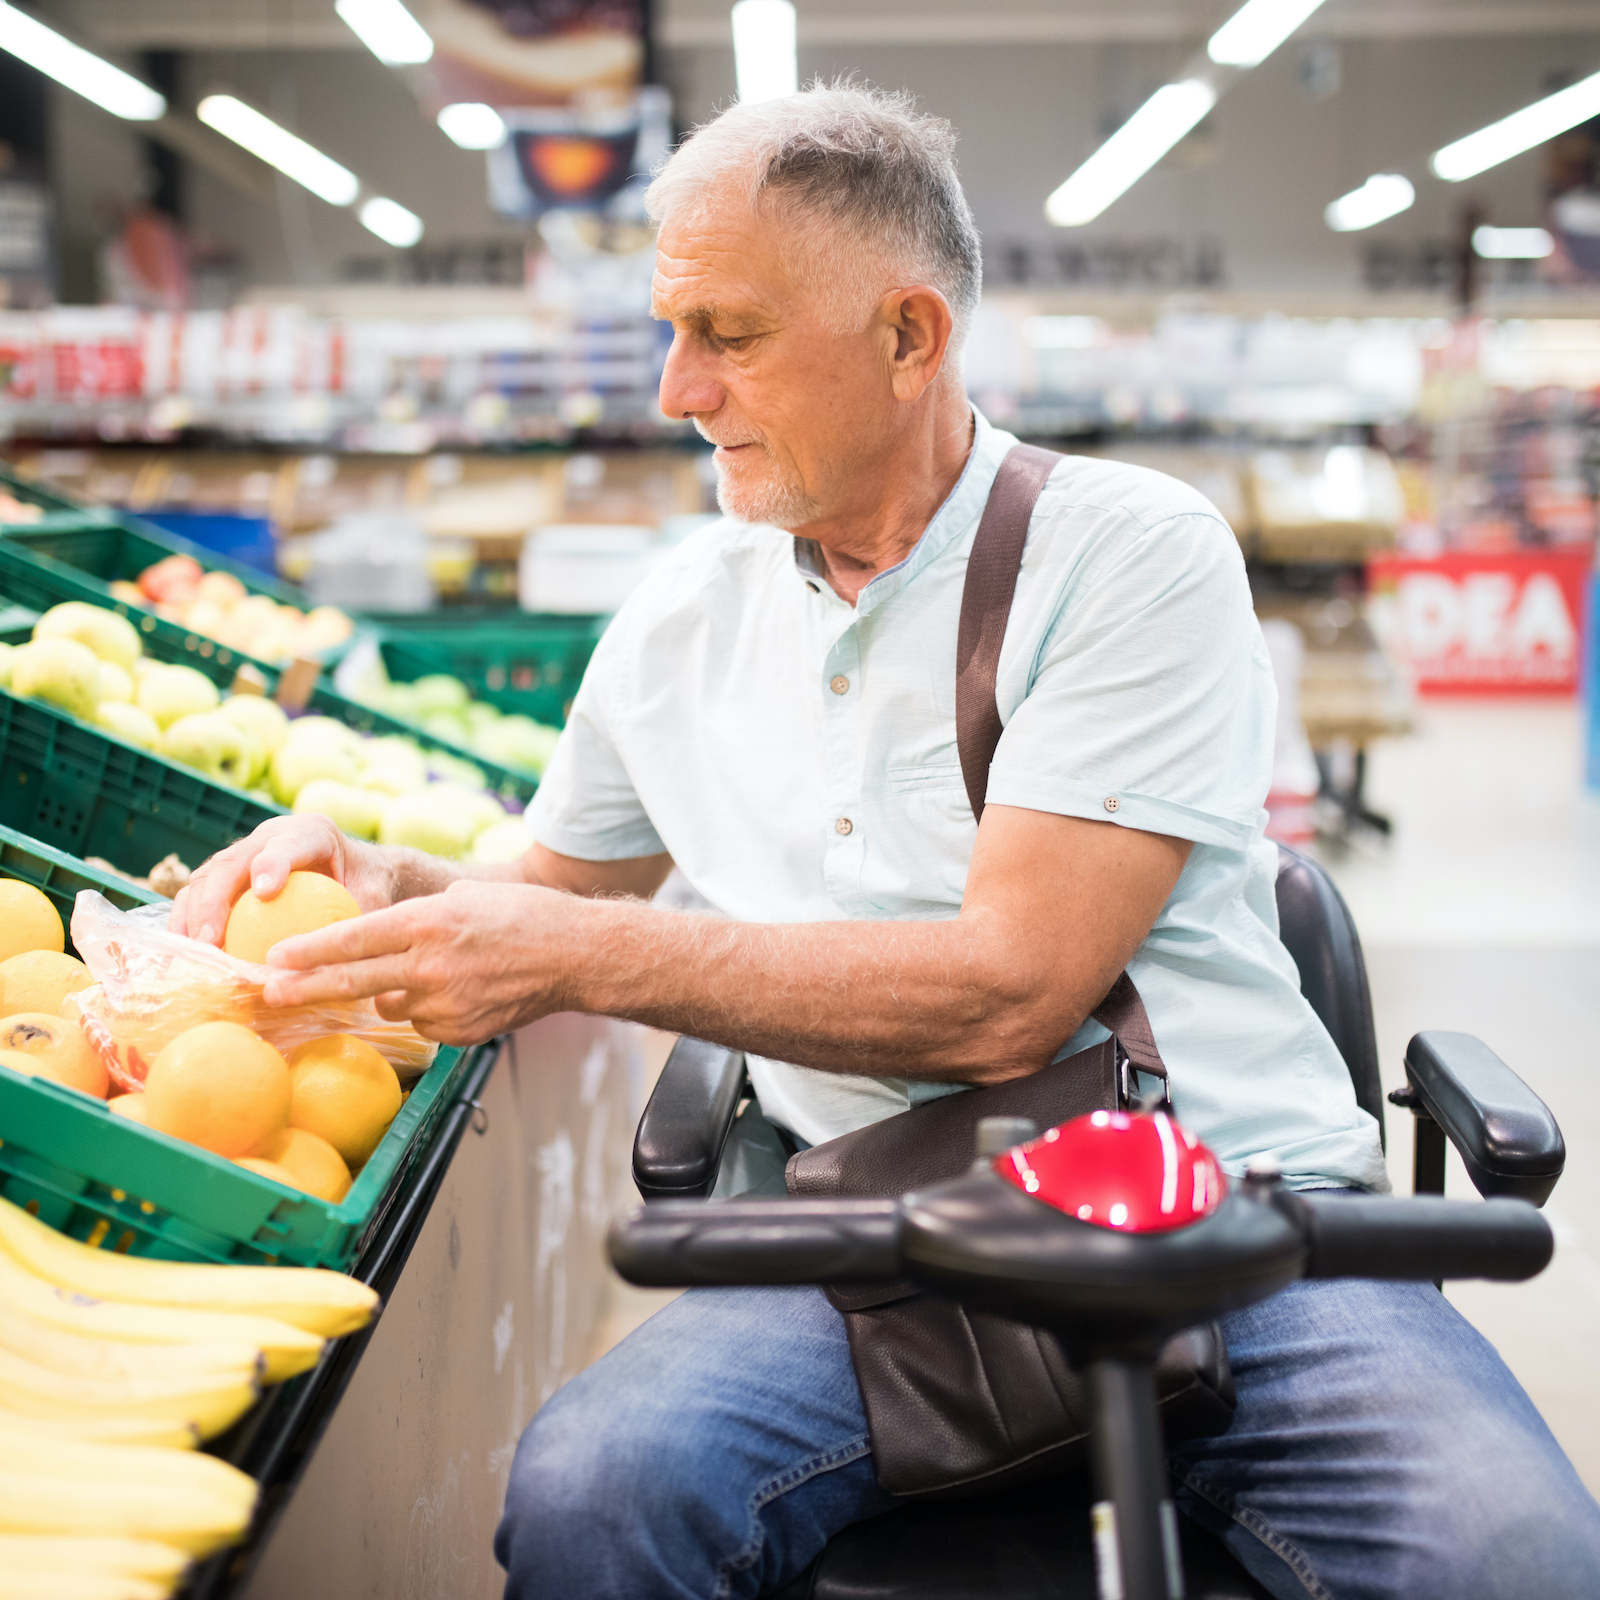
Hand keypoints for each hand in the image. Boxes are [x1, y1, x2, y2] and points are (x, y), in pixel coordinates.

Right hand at [171, 815, 394, 946]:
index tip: (265, 893)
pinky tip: (185, 952)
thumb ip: (359, 920)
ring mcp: (246, 852)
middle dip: (215, 900)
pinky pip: (199, 894)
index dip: (273, 865)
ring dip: (192, 914)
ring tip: (193, 951)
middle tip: (211, 941)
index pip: (288, 844)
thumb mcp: (374, 899)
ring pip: (207, 876)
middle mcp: (272, 835)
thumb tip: (337, 960)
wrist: (357, 871)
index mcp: (313, 832)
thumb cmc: (367, 886)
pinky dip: (187, 920)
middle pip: (233, 861)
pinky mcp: (229, 875)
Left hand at [259, 879, 586, 1044]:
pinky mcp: (460, 1031)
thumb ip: (414, 922)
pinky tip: (461, 991)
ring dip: (393, 992)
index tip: (275, 957)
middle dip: (307, 988)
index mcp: (429, 922)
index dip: (311, 950)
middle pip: (355, 982)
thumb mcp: (461, 899)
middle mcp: (432, 965)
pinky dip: (429, 1009)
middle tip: (270, 995)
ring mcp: (447, 1003)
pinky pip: (423, 1021)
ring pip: (392, 1003)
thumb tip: (373, 946)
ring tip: (436, 972)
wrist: (574, 954)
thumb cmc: (521, 915)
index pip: (356, 938)